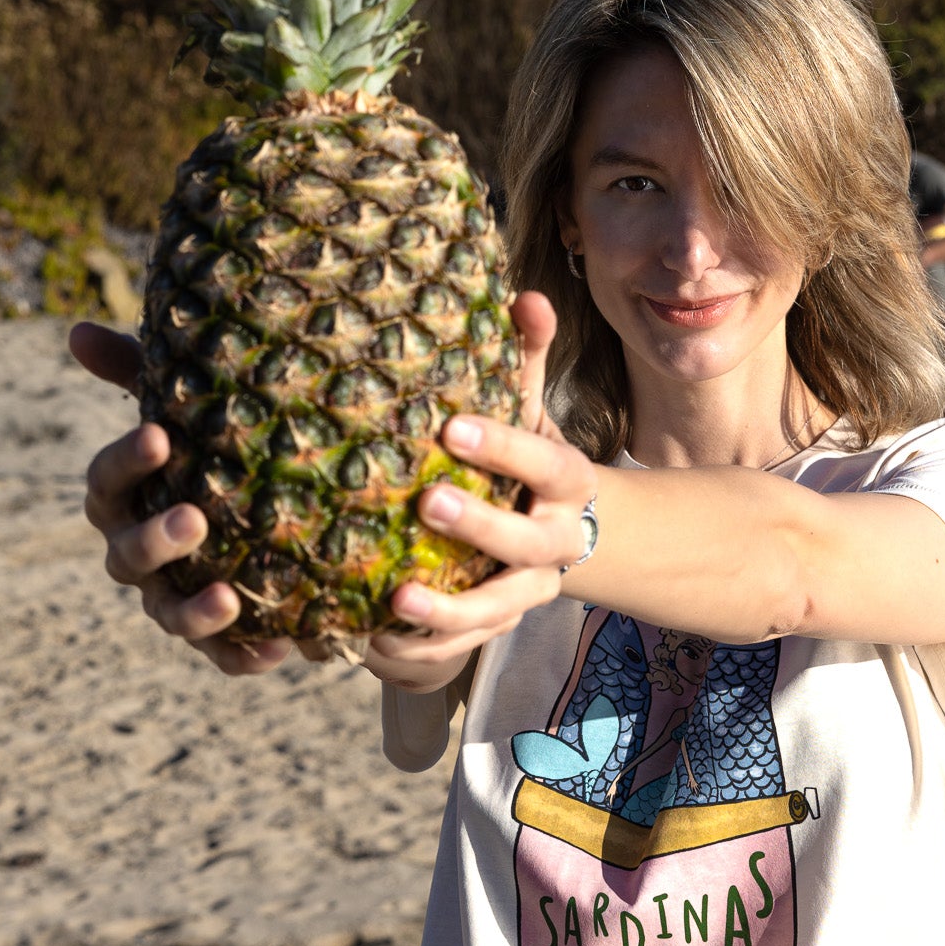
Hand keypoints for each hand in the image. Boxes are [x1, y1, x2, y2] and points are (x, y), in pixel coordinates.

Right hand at [69, 321, 292, 675]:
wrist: (265, 514)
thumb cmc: (210, 450)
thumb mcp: (185, 407)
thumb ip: (138, 373)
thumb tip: (76, 331)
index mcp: (122, 498)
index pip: (106, 480)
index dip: (127, 461)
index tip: (160, 435)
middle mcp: (134, 554)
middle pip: (129, 556)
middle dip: (158, 541)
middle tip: (196, 519)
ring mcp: (170, 599)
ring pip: (168, 615)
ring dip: (194, 612)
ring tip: (230, 598)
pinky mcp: (215, 638)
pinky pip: (221, 657)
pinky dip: (242, 657)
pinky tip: (275, 649)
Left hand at [365, 296, 595, 683]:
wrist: (571, 531)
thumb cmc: (529, 459)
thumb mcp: (531, 408)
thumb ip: (525, 358)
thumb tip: (529, 296)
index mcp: (567, 479)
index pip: (545, 461)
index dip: (504, 446)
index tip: (452, 426)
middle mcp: (556, 540)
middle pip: (527, 542)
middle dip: (481, 525)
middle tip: (427, 502)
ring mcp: (530, 590)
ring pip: (499, 609)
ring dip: (450, 610)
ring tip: (396, 597)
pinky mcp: (499, 625)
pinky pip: (465, 648)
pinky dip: (423, 649)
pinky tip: (374, 640)